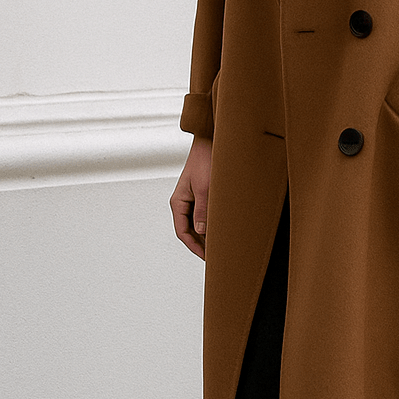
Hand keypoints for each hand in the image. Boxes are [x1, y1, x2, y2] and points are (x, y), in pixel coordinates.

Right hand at [170, 135, 212, 260]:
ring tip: (219, 244)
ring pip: (196, 223)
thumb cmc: (205, 161)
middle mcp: (182, 202)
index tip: (206, 257)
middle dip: (200, 243)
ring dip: (206, 234)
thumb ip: (202, 211)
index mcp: (178, 202)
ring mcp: (191, 199)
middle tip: (215, 255)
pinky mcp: (200, 194)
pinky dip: (210, 223)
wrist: (210, 142)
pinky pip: (203, 214)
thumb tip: (201, 231)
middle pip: (188, 230)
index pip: (182, 231)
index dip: (194, 246)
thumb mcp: (204, 188)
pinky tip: (220, 228)